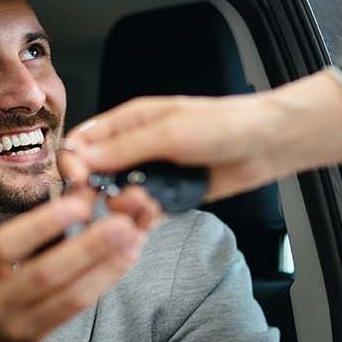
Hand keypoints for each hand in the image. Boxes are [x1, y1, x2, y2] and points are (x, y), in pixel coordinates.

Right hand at [0, 168, 154, 341]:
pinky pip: (70, 312)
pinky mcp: (31, 340)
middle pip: (47, 274)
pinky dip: (99, 286)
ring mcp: (14, 326)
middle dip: (90, 247)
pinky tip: (121, 262)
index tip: (77, 203)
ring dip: (105, 267)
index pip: (7, 248)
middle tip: (123, 220)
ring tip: (133, 238)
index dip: (43, 226)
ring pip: (67, 296)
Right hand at [65, 70, 341, 201]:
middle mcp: (136, 148)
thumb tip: (80, 157)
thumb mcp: (169, 132)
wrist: (267, 143)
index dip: (74, 164)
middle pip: (96, 175)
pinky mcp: (171, 196)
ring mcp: (154, 173)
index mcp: (130, 121)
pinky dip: (144, 220)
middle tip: (117, 201)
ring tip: (148, 206)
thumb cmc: (224, 124)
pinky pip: (145, 214)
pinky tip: (154, 217)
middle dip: (100, 193)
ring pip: (119, 198)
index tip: (80, 183)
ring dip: (127, 209)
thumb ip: (124, 148)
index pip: (82, 142)